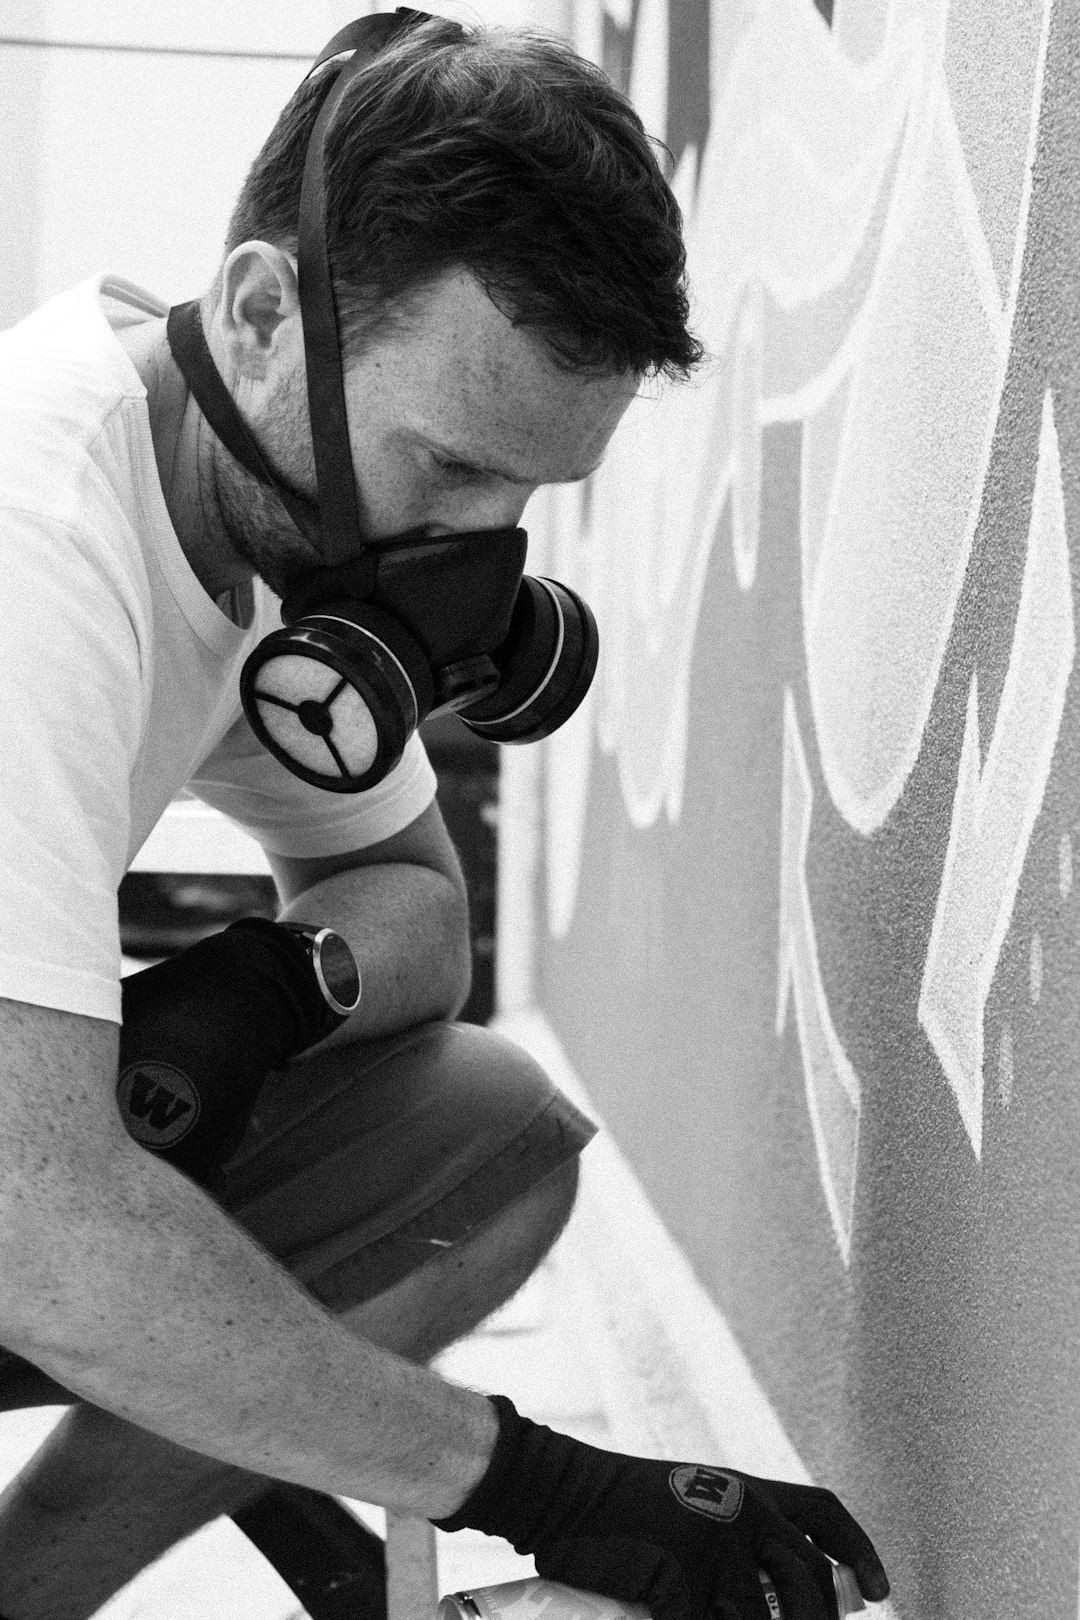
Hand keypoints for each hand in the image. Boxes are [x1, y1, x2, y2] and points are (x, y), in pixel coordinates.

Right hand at [434, 1398, 889, 1619]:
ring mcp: (714, 1546)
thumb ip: (731, 1531)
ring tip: (724, 1619)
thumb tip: (774, 1591)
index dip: (858, 1552)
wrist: (560, 1489)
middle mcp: (742, 1511)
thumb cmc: (616, 1505)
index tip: (880, 1592)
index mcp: (746, 1488)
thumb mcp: (689, 1500)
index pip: (823, 1514)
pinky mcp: (681, 1579)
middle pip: (811, 1583)